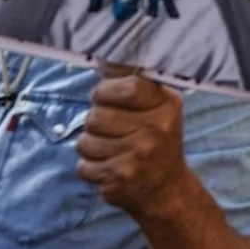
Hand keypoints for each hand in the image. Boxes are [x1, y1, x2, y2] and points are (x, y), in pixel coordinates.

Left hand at [75, 66, 187, 218]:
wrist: (165, 189)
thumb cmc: (157, 142)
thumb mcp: (158, 109)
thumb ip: (134, 86)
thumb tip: (106, 58)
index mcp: (167, 106)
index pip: (128, 87)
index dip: (106, 91)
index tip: (104, 98)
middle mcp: (155, 130)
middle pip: (96, 116)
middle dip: (96, 123)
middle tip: (112, 131)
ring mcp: (137, 155)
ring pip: (85, 141)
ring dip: (91, 147)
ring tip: (111, 151)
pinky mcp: (119, 177)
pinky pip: (83, 165)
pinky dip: (90, 168)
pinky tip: (108, 168)